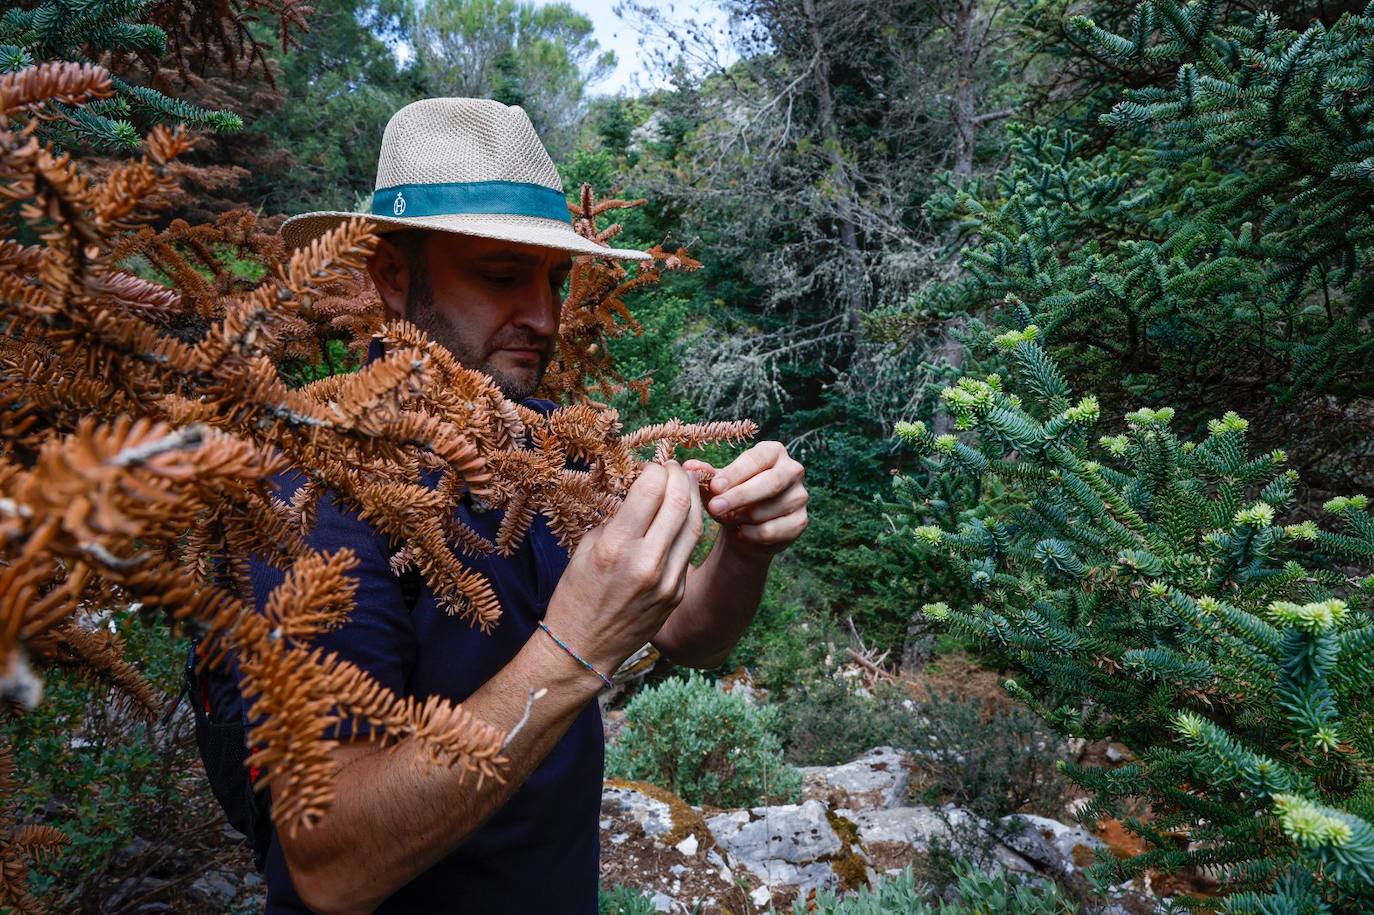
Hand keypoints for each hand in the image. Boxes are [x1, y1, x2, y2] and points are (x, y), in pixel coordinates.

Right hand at [543, 461, 703, 675]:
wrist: (584, 648)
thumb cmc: (577, 594)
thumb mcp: (587, 547)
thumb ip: (618, 518)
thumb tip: (641, 491)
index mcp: (617, 546)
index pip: (651, 490)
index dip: (656, 470)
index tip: (652, 466)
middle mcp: (646, 562)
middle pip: (680, 502)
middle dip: (680, 477)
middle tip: (674, 468)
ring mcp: (667, 581)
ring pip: (694, 525)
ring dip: (693, 499)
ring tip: (684, 486)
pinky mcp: (677, 593)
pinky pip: (689, 550)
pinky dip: (687, 527)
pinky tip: (680, 518)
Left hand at [683, 441, 807, 559]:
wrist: (746, 529)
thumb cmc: (730, 497)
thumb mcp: (716, 485)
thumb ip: (705, 475)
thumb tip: (688, 467)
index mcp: (773, 452)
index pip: (757, 459)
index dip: (736, 473)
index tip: (715, 486)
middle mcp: (793, 470)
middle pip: (770, 483)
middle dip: (740, 496)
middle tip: (714, 507)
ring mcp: (800, 496)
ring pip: (769, 509)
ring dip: (742, 517)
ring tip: (726, 518)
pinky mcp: (801, 521)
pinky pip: (773, 530)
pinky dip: (751, 534)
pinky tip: (740, 532)